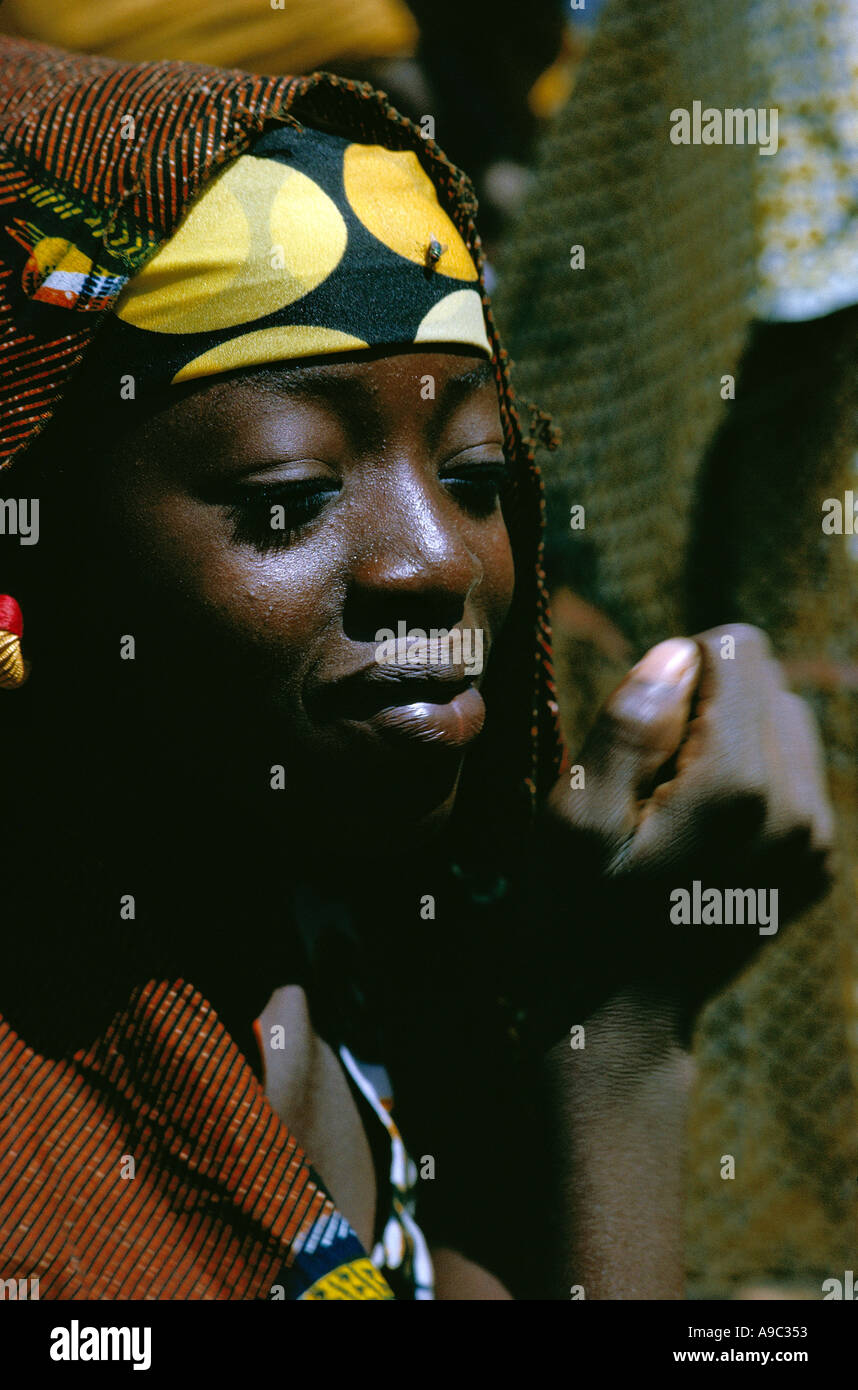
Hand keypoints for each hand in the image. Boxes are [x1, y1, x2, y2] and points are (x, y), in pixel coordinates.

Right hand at [539, 625, 834, 1030]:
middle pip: (769, 681)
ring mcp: (816, 841)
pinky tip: (704, 831)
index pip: (739, 648)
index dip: (676, 667)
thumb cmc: (578, 911)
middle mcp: (798, 807)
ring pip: (788, 723)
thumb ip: (630, 726)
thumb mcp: (574, 818)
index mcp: (737, 786)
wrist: (620, 1017)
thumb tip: (679, 653)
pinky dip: (753, 780)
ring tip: (676, 801)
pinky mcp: (818, 864)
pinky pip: (796, 775)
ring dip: (733, 738)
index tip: (637, 732)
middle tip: (650, 776)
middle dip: (706, 702)